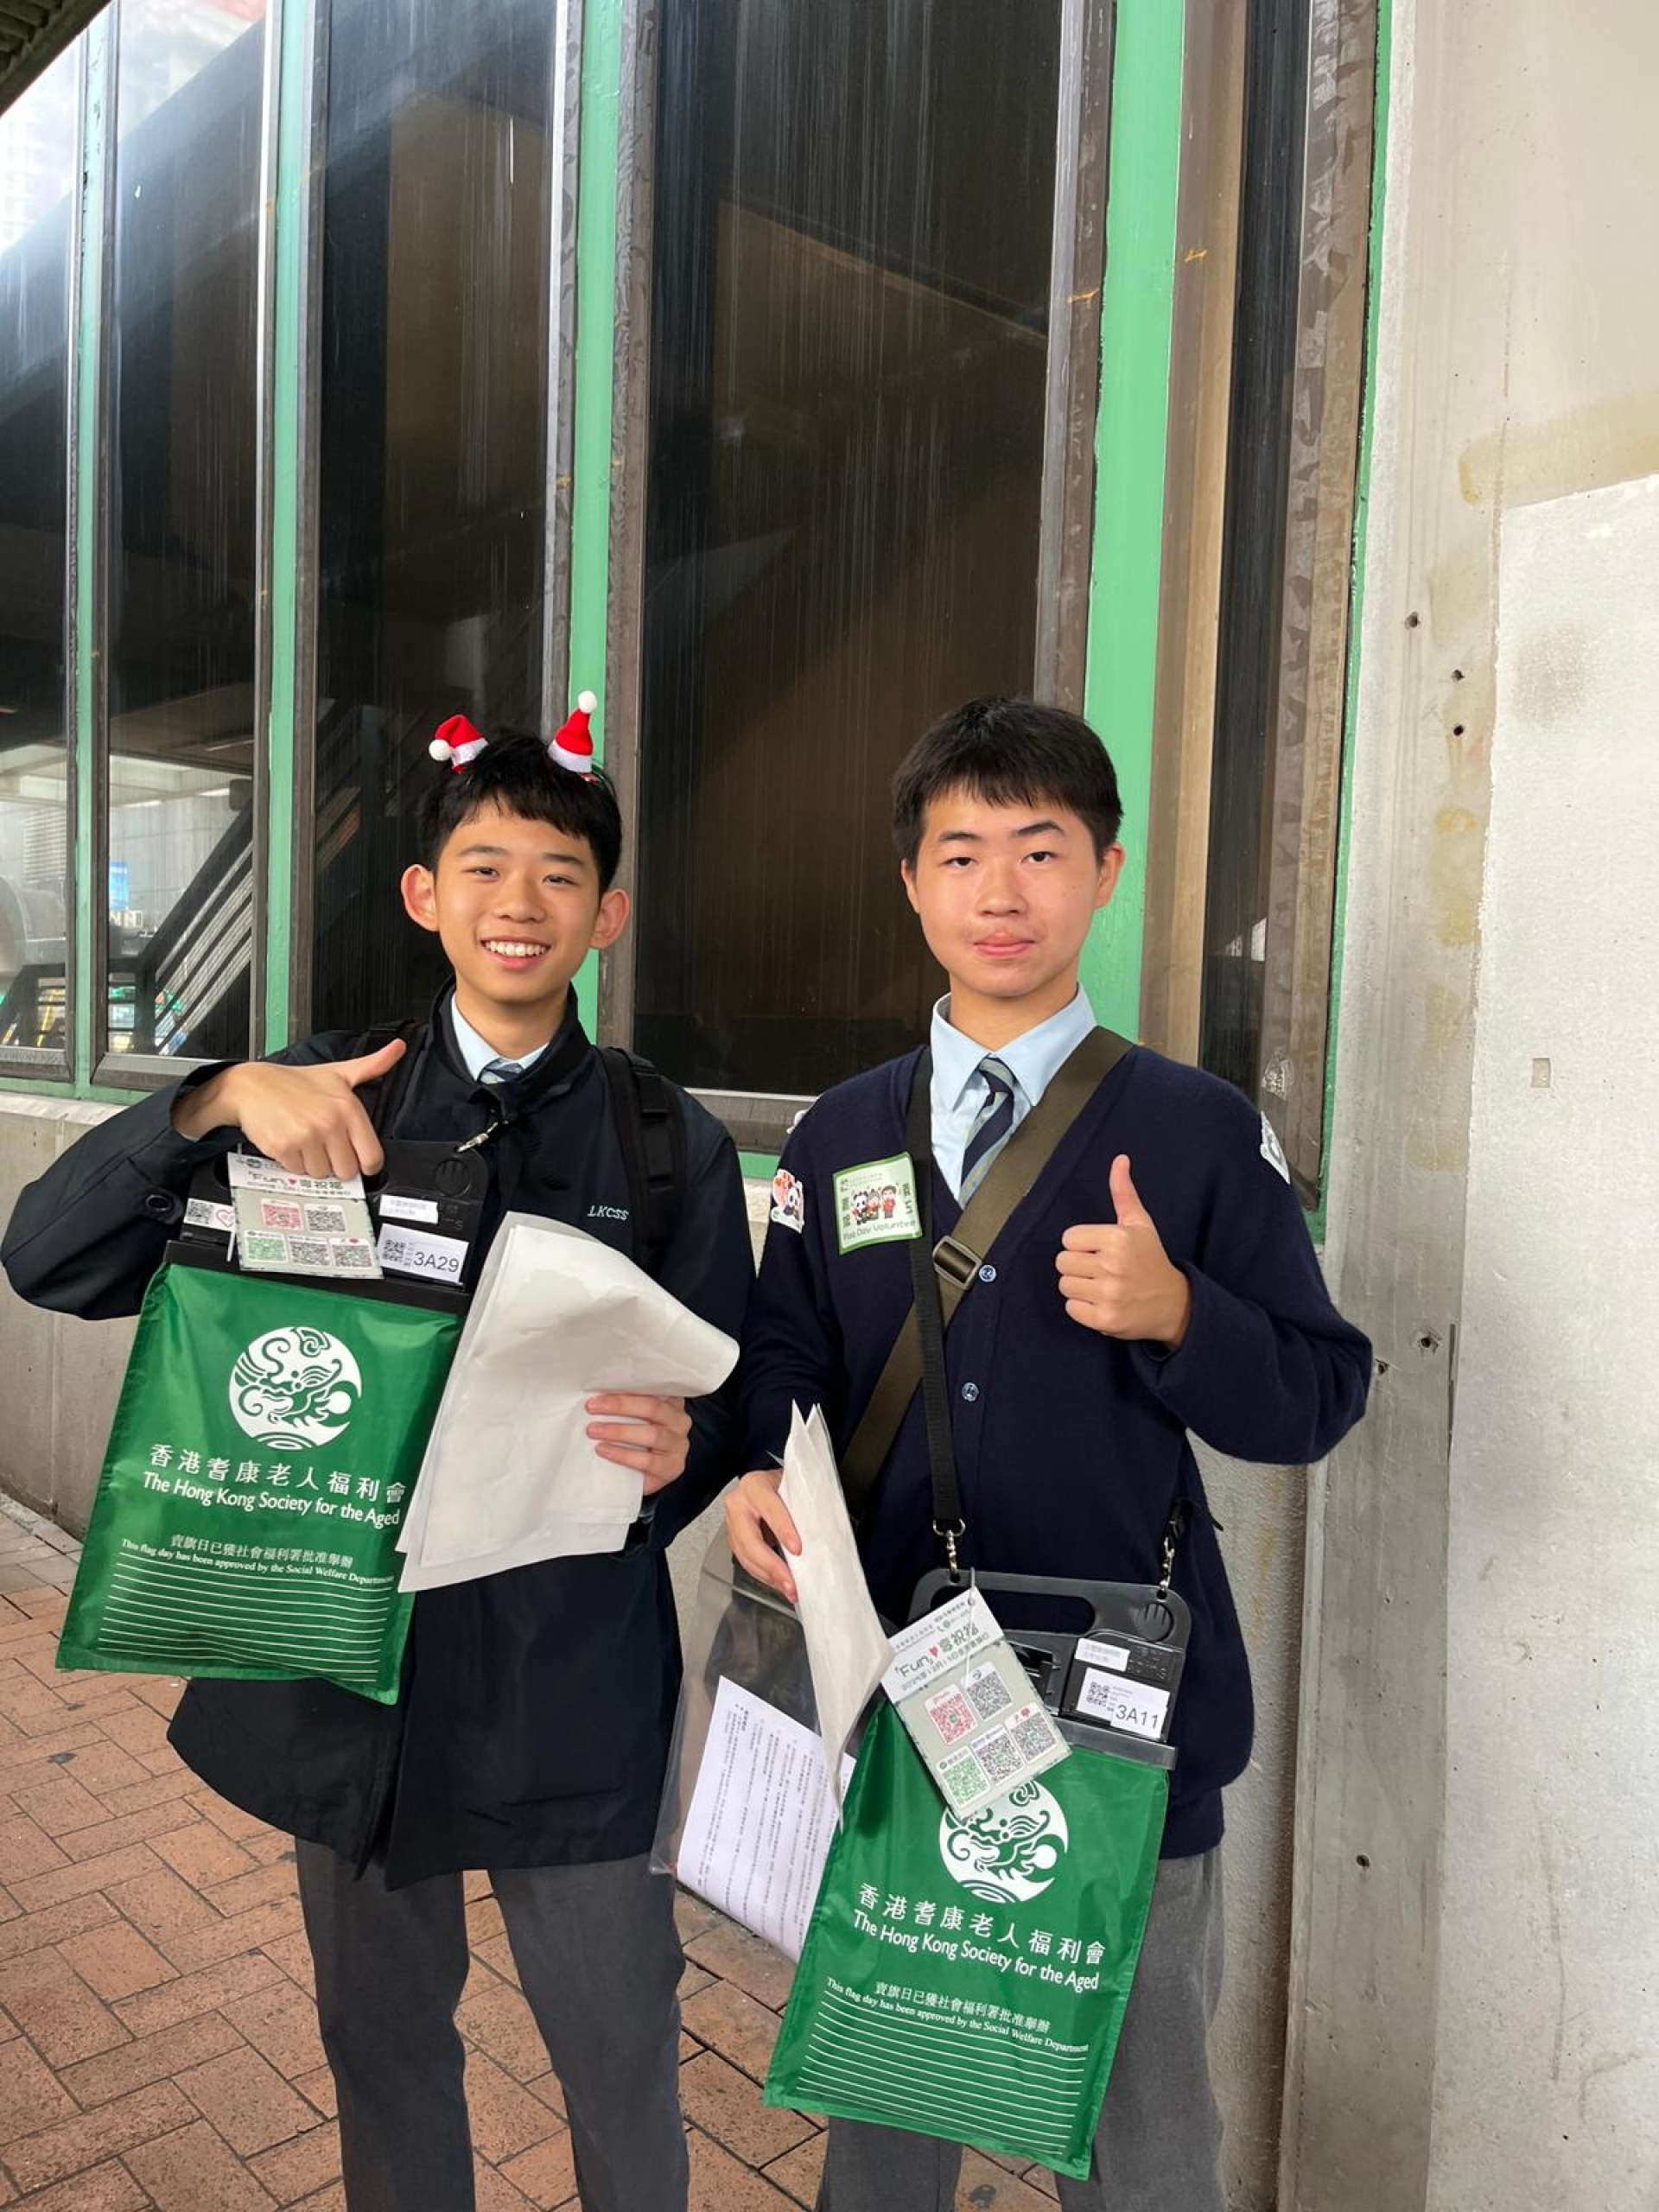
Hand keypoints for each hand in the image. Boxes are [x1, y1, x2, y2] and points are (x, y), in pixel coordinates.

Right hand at [171, 1040, 406, 1178]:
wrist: (252, 1086)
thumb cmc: (296, 1082)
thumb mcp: (339, 1072)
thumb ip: (373, 1065)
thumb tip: (399, 1048)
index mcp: (348, 1108)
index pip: (372, 1157)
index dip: (365, 1162)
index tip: (357, 1158)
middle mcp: (329, 1123)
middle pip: (347, 1171)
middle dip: (337, 1163)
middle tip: (326, 1145)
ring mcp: (306, 1137)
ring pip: (321, 1174)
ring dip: (314, 1163)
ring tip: (307, 1141)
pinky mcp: (284, 1148)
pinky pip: (298, 1172)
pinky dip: (294, 1163)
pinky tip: (292, 1144)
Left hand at [586, 1393, 692, 1495]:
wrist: (644, 1476)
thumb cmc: (635, 1441)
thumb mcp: (633, 1418)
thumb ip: (625, 1405)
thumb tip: (597, 1395)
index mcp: (672, 1402)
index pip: (653, 1388)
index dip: (627, 1386)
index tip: (601, 1387)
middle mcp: (679, 1421)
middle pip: (653, 1408)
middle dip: (620, 1406)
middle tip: (591, 1407)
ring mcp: (678, 1445)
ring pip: (652, 1434)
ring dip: (619, 1431)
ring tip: (593, 1430)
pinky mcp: (672, 1467)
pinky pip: (647, 1461)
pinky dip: (623, 1455)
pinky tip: (604, 1450)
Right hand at [724, 1469, 800, 1602]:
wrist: (762, 1484)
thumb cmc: (781, 1485)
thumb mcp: (792, 1487)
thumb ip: (800, 1506)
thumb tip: (819, 1535)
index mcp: (754, 1486)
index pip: (770, 1509)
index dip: (783, 1530)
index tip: (797, 1549)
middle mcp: (738, 1505)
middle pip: (751, 1541)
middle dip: (772, 1566)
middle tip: (790, 1583)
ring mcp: (732, 1524)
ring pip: (746, 1556)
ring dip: (769, 1576)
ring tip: (789, 1589)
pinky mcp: (734, 1540)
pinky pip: (747, 1562)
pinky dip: (764, 1576)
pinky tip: (778, 1583)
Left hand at [1055, 1154, 1191, 1348]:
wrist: (1173, 1304)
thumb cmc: (1151, 1261)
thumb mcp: (1140, 1224)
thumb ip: (1123, 1192)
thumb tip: (1120, 1159)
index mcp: (1117, 1238)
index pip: (1068, 1239)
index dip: (1081, 1244)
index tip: (1100, 1250)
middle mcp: (1113, 1266)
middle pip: (1062, 1262)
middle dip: (1078, 1266)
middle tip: (1100, 1270)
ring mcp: (1109, 1294)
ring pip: (1065, 1285)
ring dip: (1079, 1287)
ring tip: (1101, 1286)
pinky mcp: (1104, 1319)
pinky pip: (1071, 1308)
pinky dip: (1082, 1308)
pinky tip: (1102, 1302)